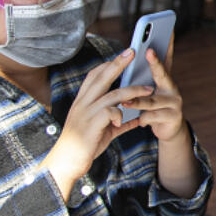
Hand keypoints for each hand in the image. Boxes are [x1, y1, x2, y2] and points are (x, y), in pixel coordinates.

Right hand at [44, 48, 152, 198]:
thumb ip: (116, 122)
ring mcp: (87, 113)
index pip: (94, 76)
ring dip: (133, 90)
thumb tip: (133, 119)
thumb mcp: (100, 130)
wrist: (66, 162)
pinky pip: (111, 112)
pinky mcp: (92, 124)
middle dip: (118, 63)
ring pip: (113, 94)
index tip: (123, 56)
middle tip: (133, 52)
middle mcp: (83, 103)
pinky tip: (127, 120)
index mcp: (82, 101)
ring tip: (148, 89)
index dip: (108, 65)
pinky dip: (122, 114)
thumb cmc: (83, 145)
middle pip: (102, 77)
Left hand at [120, 48, 184, 142]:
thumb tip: (126, 65)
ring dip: (137, 101)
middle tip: (148, 51)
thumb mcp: (148, 94)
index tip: (167, 31)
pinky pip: (153, 116)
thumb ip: (141, 81)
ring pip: (152, 101)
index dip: (166, 46)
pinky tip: (139, 121)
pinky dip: (143, 119)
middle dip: (155, 62)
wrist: (168, 131)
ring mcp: (175, 102)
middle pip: (162, 74)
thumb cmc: (153, 109)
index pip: (165, 59)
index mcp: (164, 80)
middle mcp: (172, 88)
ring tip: (125, 103)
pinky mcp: (173, 117)